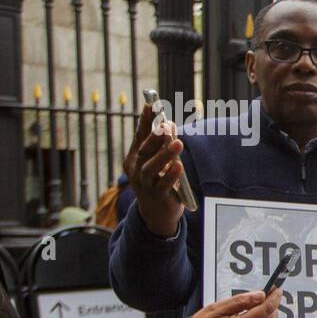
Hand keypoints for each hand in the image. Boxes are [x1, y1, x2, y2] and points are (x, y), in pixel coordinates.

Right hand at [124, 102, 185, 237]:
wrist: (157, 212)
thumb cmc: (160, 182)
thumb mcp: (160, 162)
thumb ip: (162, 146)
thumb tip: (169, 125)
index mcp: (134, 158)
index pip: (139, 136)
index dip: (144, 121)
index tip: (150, 105)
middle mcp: (136, 170)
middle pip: (144, 151)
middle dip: (155, 137)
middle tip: (166, 124)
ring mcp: (145, 183)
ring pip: (152, 167)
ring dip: (165, 154)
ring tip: (178, 143)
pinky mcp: (157, 196)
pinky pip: (164, 184)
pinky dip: (171, 175)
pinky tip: (179, 166)